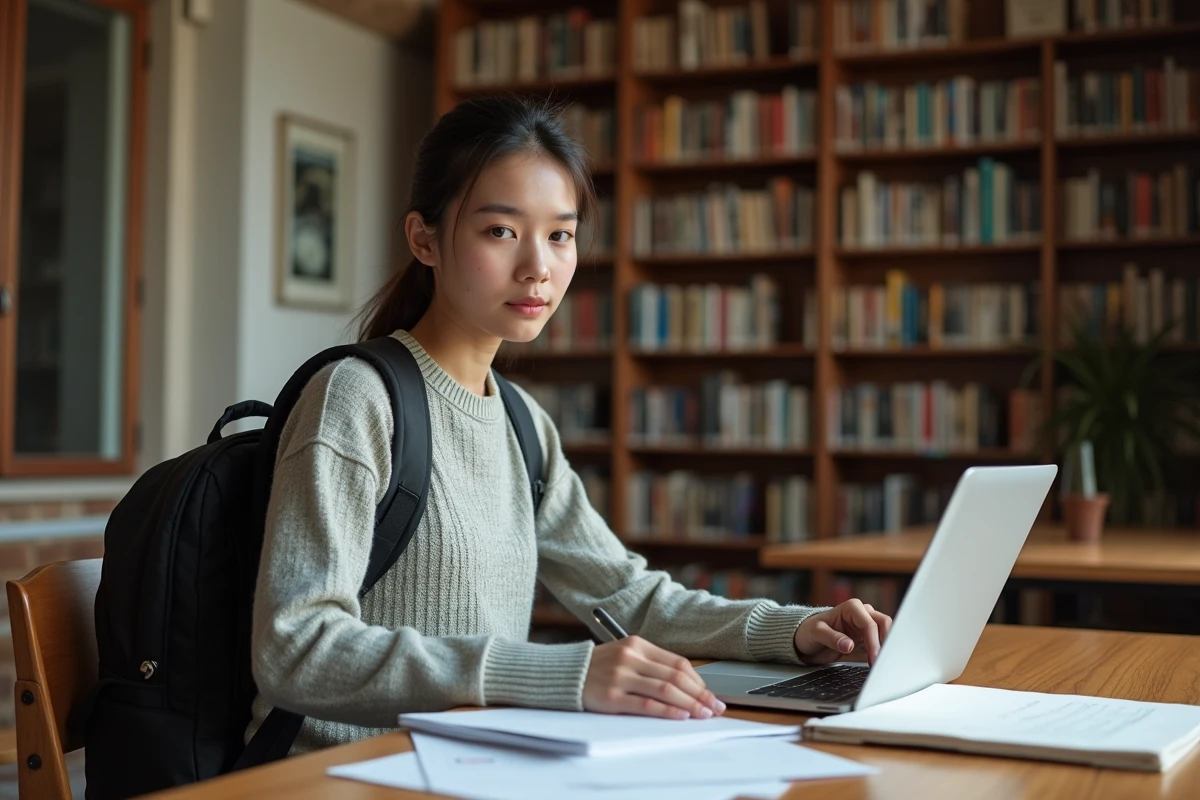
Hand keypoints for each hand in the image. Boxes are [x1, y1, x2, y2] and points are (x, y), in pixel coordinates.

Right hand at [583, 635, 725, 720]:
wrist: (564, 675)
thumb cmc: (598, 668)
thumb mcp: (625, 656)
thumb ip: (652, 666)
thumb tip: (688, 686)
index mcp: (636, 644)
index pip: (677, 662)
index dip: (698, 680)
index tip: (711, 694)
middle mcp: (630, 657)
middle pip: (675, 676)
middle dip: (700, 694)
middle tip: (715, 707)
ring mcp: (620, 676)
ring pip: (665, 690)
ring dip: (689, 704)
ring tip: (703, 714)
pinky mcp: (611, 696)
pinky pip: (646, 704)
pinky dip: (667, 711)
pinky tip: (681, 716)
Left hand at [794, 599, 892, 666]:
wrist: (807, 638)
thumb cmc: (810, 631)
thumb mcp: (815, 633)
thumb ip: (832, 638)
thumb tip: (849, 645)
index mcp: (851, 607)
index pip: (869, 624)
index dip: (874, 641)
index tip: (874, 658)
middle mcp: (862, 613)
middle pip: (884, 624)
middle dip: (885, 642)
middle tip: (881, 662)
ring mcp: (866, 625)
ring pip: (886, 632)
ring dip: (885, 647)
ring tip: (881, 664)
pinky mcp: (867, 637)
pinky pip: (880, 642)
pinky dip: (881, 651)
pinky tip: (878, 663)